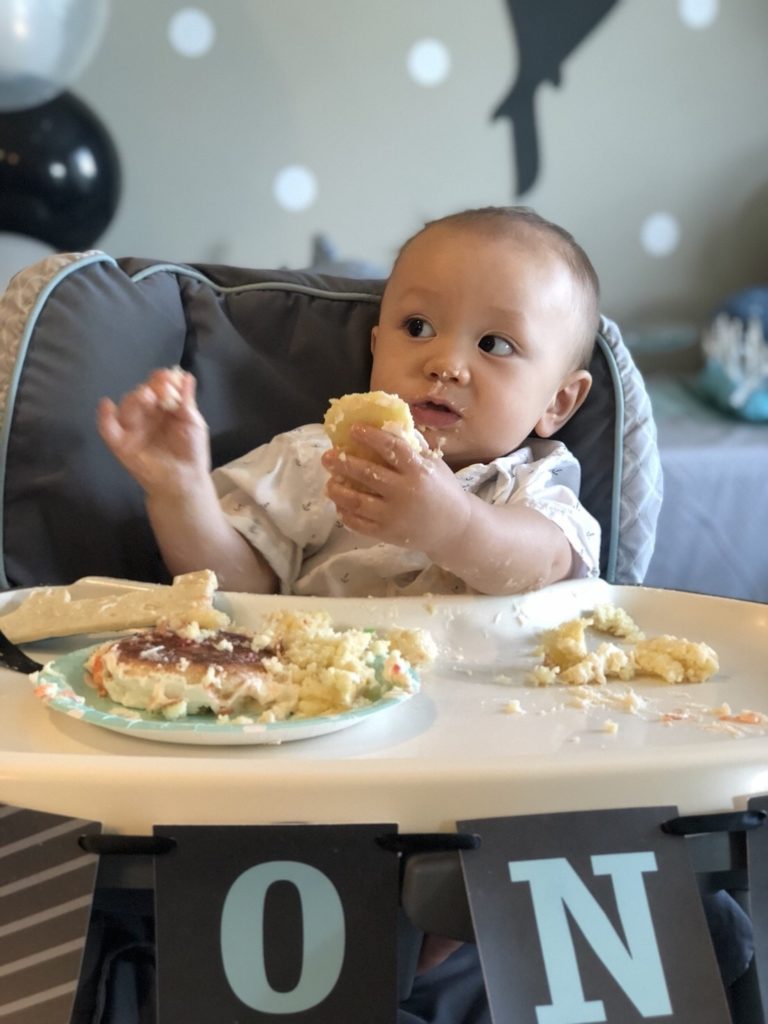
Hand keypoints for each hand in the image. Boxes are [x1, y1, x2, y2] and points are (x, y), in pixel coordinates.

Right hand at [97, 368, 209, 495]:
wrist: (186, 479)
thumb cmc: (191, 450)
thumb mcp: (193, 422)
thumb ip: (186, 401)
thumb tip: (185, 376)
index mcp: (162, 406)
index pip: (156, 387)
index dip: (160, 380)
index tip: (168, 377)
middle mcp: (144, 414)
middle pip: (140, 394)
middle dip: (149, 388)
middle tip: (161, 390)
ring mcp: (132, 428)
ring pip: (126, 407)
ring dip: (134, 399)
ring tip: (147, 397)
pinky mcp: (121, 444)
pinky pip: (108, 429)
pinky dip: (104, 418)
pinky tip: (106, 406)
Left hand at [321, 423, 470, 555]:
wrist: (454, 528)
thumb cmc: (443, 490)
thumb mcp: (434, 465)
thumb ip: (413, 447)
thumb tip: (389, 422)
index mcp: (418, 471)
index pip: (391, 448)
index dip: (370, 437)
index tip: (353, 429)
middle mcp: (405, 492)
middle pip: (368, 474)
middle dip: (343, 463)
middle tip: (328, 456)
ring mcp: (394, 515)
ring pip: (358, 501)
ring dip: (338, 490)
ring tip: (329, 483)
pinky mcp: (387, 533)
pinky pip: (359, 524)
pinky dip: (345, 514)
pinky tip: (339, 505)